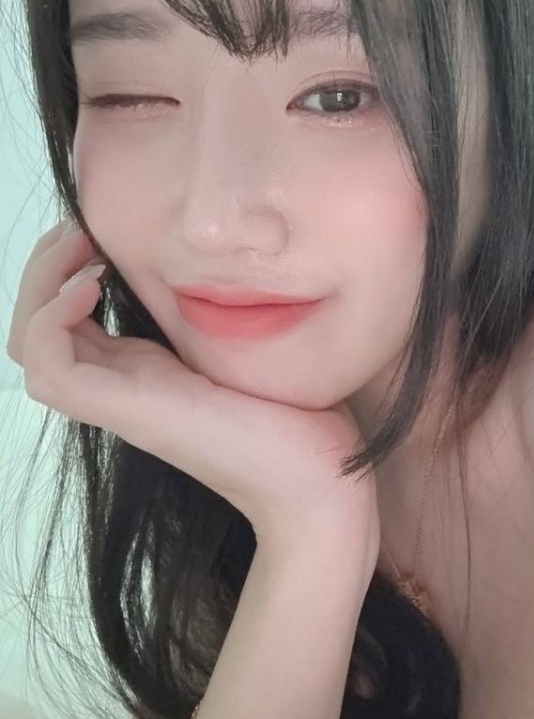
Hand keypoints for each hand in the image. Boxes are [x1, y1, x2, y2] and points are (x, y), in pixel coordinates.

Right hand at [9, 220, 379, 585]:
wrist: (318, 485)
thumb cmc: (302, 423)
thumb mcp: (254, 344)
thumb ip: (226, 310)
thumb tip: (229, 259)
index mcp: (144, 373)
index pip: (65, 320)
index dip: (68, 266)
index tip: (108, 235)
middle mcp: (122, 387)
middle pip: (33, 330)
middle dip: (45, 267)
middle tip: (84, 233)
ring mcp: (120, 401)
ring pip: (28, 345)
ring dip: (40, 286)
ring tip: (86, 256)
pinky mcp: (126, 411)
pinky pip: (47, 364)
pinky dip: (52, 315)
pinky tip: (95, 284)